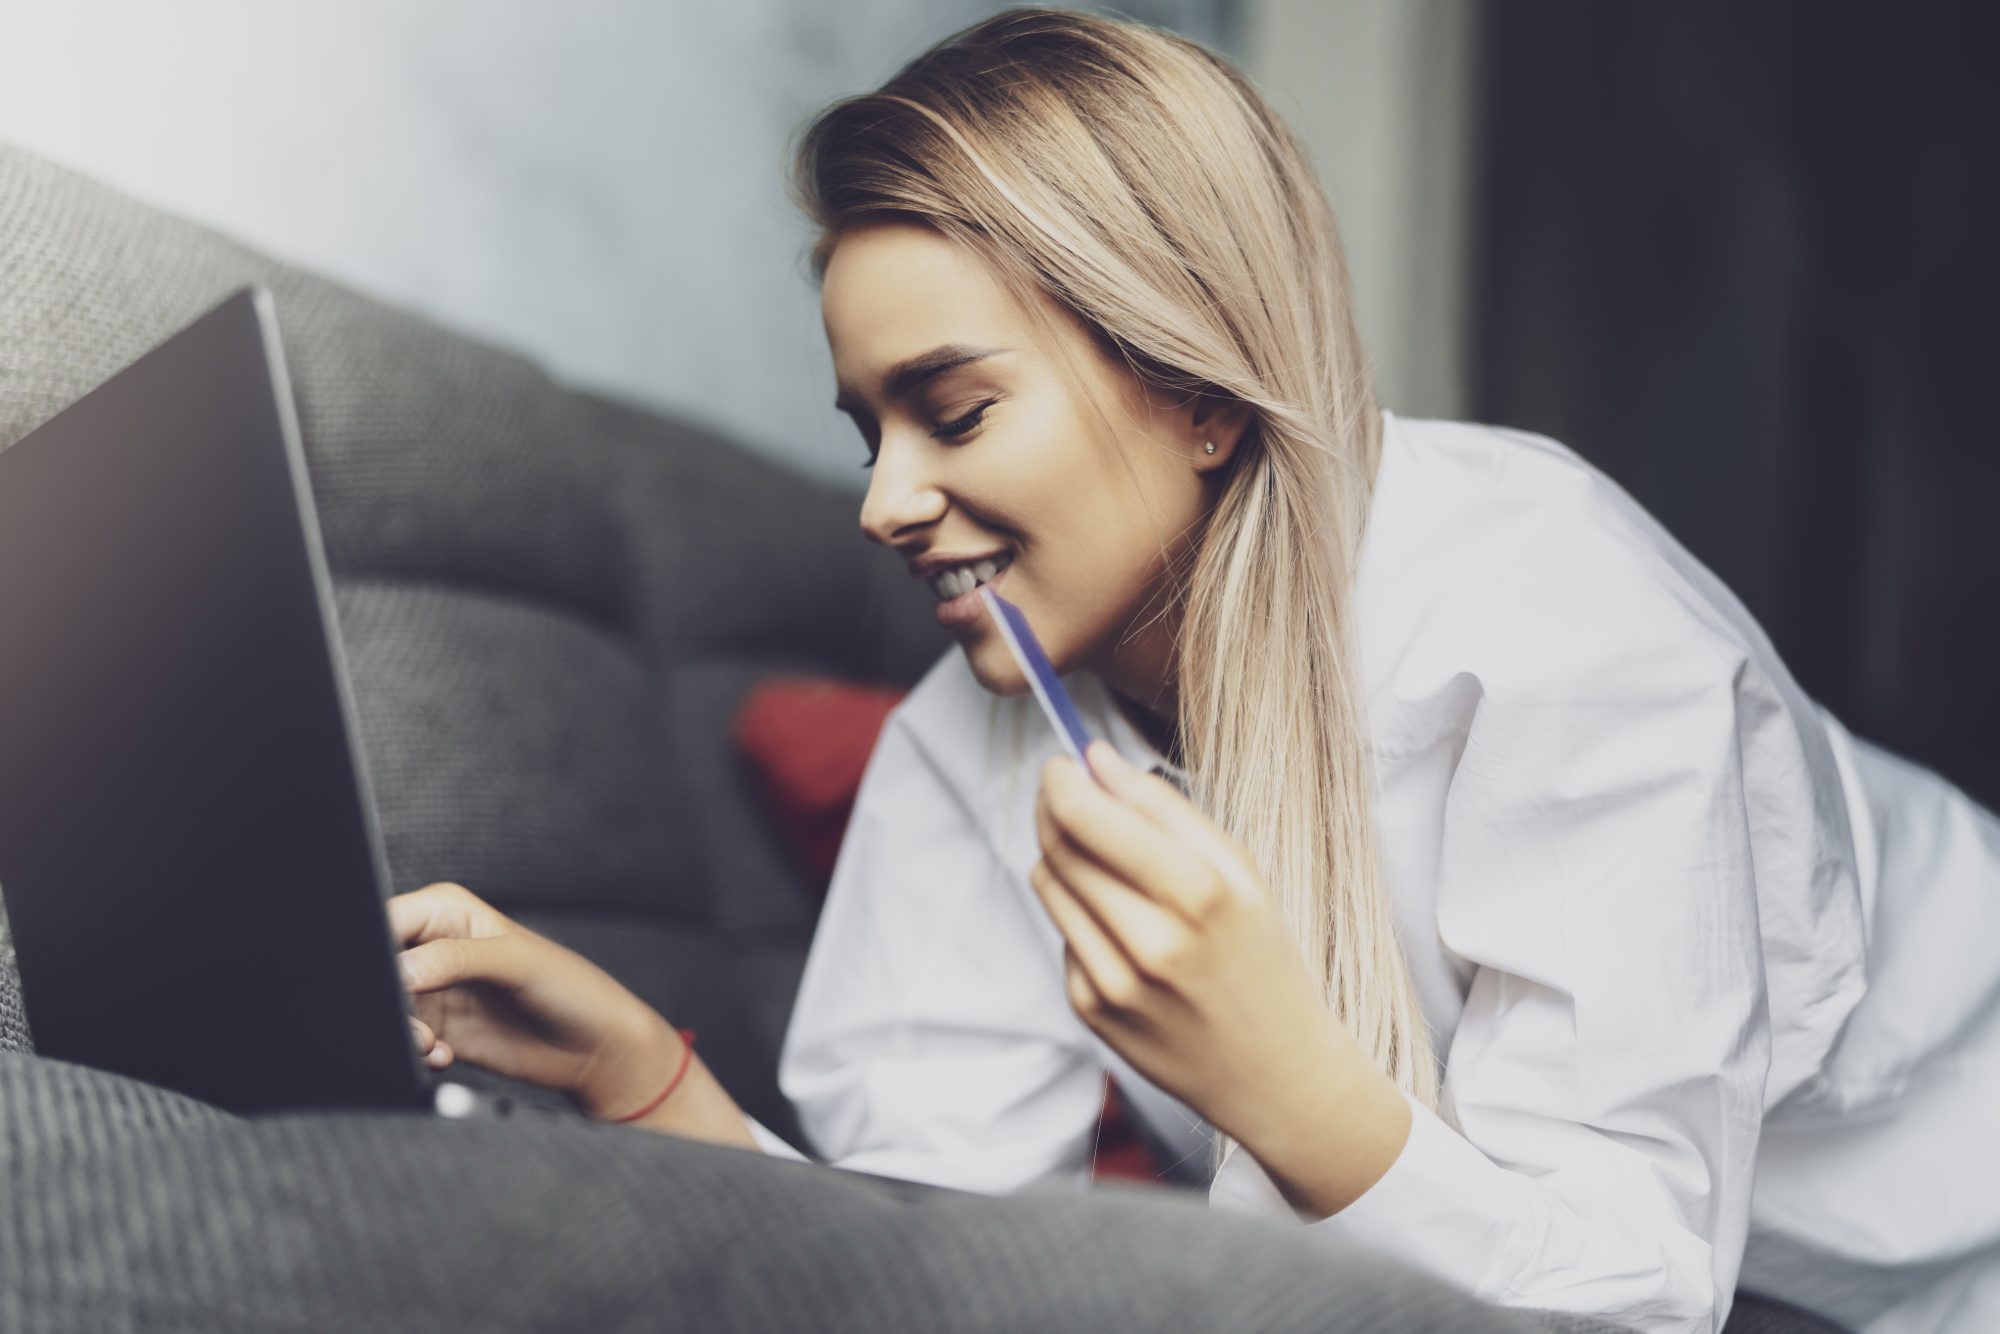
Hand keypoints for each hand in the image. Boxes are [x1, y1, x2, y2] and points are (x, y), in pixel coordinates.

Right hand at [387, 881, 669, 1116]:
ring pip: (384, 1008)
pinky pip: (401, 1040)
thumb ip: (456, 958)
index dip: (373, 947)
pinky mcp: (437, 1030)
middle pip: (377, 966)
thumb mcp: (517, 961)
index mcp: (446, 911)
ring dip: (398, 1031)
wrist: (594, 1049)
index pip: (386, 917)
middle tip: (407, 1020)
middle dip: (382, 997)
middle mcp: (433, 947)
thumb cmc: (570, 986)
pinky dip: (413, 1052)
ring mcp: (433, 990)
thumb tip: (400, 969)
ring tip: (430, 1044)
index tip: (386, 979)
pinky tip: (443, 1057)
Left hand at [1029, 741, 1368, 1146]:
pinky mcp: (1090, 1010)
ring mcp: (1115, 982)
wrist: (1276, 1074)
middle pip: (1061, 846)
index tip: (1063, 764)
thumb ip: (1166, 809)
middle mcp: (1151, 941)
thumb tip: (1096, 759)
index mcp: (1200, 894)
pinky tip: (1121, 927)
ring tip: (1103, 860)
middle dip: (1055, 809)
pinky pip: (1061, 934)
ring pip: (1049, 884)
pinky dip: (1080, 915)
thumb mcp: (1242, 873)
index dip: (1062, 782)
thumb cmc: (1262, 959)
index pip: (1091, 819)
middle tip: (1069, 795)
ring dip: (1061, 856)